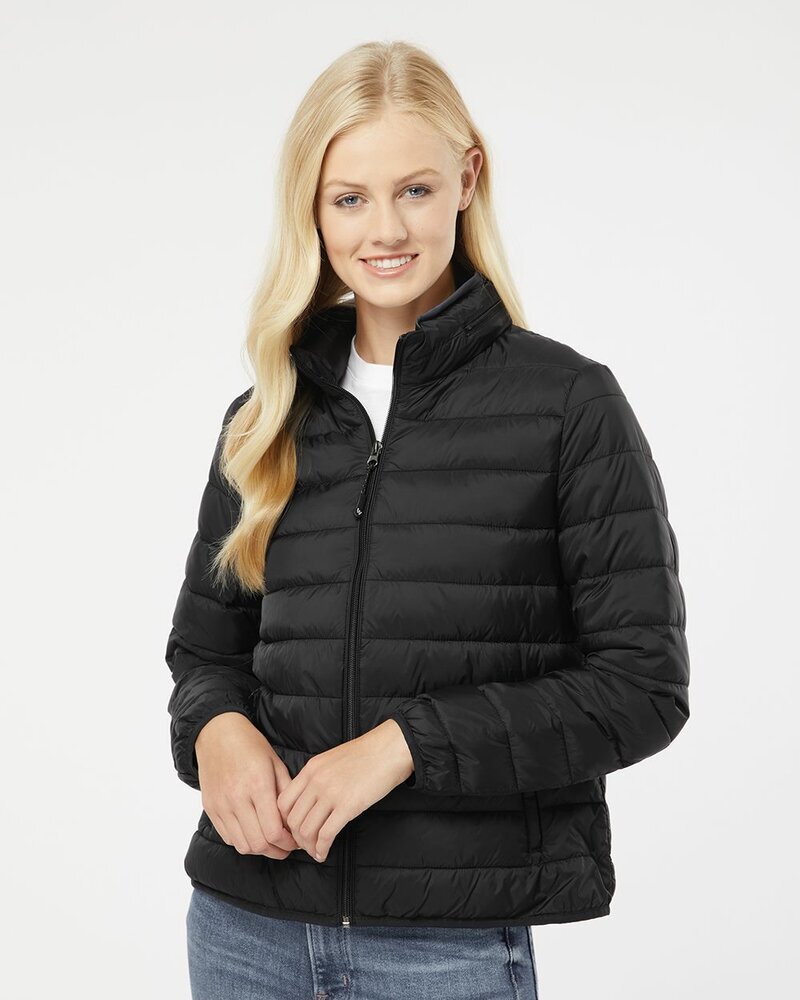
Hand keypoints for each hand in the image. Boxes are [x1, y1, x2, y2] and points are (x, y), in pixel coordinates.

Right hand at [195, 712, 299, 857]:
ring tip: (271, 843)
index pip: (273, 831)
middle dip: (277, 851)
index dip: (288, 843)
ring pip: (242, 845)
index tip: (295, 841)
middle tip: (287, 847)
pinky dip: (243, 841)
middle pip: (258, 844)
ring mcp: (221, 805)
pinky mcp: (211, 808)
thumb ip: (286, 793)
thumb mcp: (276, 763)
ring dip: (260, 849)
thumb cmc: (251, 746)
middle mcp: (237, 798)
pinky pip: (228, 837)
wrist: (217, 733)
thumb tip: (293, 822)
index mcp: (258, 785)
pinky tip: (253, 833)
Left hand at [276, 719, 413, 862]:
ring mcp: (331, 793)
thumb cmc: (365, 755)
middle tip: (305, 845)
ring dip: (309, 846)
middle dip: (296, 838)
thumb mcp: (331, 760)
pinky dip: (322, 849)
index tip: (294, 830)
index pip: (283, 802)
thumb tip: (308, 802)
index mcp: (310, 769)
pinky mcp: (348, 806)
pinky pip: (326, 834)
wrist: (389, 750)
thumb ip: (316, 778)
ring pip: (306, 830)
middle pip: (293, 820)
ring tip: (315, 851)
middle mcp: (316, 781)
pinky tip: (324, 853)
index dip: (285, 822)